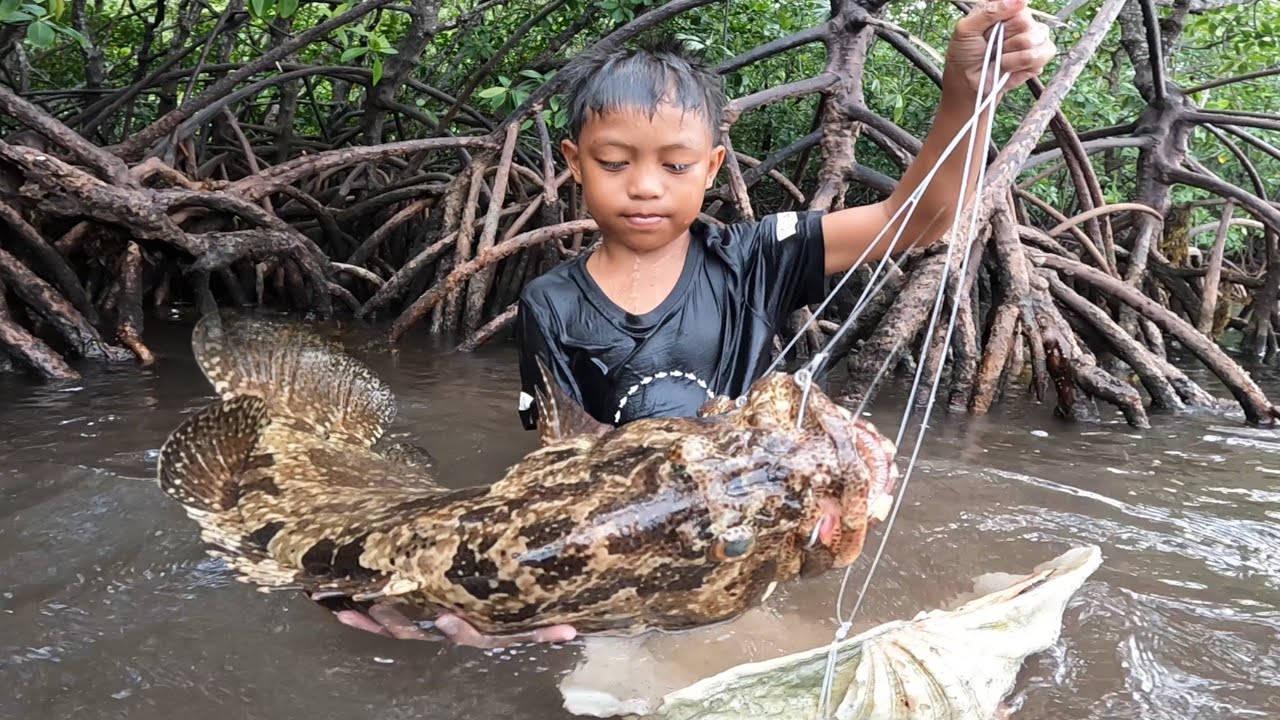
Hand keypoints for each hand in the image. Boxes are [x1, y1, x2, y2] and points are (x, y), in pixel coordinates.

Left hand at [331, 601, 577, 647]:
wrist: (463, 623)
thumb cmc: (495, 617)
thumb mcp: (518, 622)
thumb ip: (541, 629)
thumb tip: (572, 629)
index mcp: (473, 630)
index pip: (467, 635)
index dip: (456, 629)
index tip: (445, 617)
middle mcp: (445, 631)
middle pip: (421, 631)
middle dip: (401, 619)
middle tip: (383, 605)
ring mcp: (422, 628)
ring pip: (396, 628)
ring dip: (375, 619)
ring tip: (357, 606)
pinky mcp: (399, 623)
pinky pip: (377, 626)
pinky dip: (358, 619)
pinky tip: (340, 610)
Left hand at [945, 0, 1056, 93]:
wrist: (968, 83)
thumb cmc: (965, 54)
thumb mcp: (967, 29)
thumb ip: (990, 11)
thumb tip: (1021, 0)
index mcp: (1005, 8)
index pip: (1017, 3)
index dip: (1002, 19)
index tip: (986, 30)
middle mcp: (1022, 20)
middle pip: (1025, 22)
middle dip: (1004, 39)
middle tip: (992, 46)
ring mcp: (1034, 38)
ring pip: (1032, 40)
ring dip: (1009, 54)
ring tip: (999, 58)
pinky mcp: (1040, 56)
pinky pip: (1040, 56)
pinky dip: (1019, 64)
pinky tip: (1009, 67)